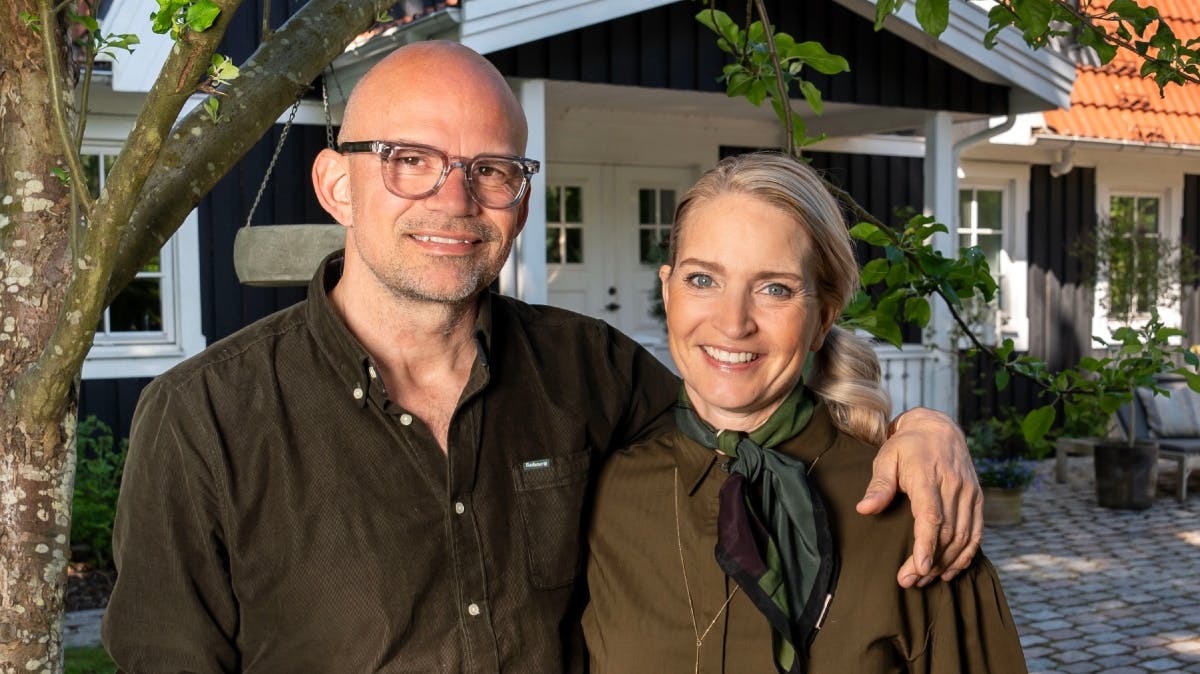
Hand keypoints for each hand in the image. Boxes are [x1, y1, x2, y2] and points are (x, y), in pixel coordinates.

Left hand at [855, 407, 981, 588]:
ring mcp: (969, 493)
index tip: (919, 568)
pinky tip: (950, 570)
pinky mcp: (977, 498)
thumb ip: (878, 486)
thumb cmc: (906, 446)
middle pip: (947, 532)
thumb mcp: (886, 458)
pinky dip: (966, 555)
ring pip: (964, 536)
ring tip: (925, 580)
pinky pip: (976, 533)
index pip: (931, 516)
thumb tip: (864, 510)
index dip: (926, 544)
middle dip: (930, 562)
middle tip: (910, 581)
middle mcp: (953, 486)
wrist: (938, 428)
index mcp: (929, 476)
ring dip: (946, 563)